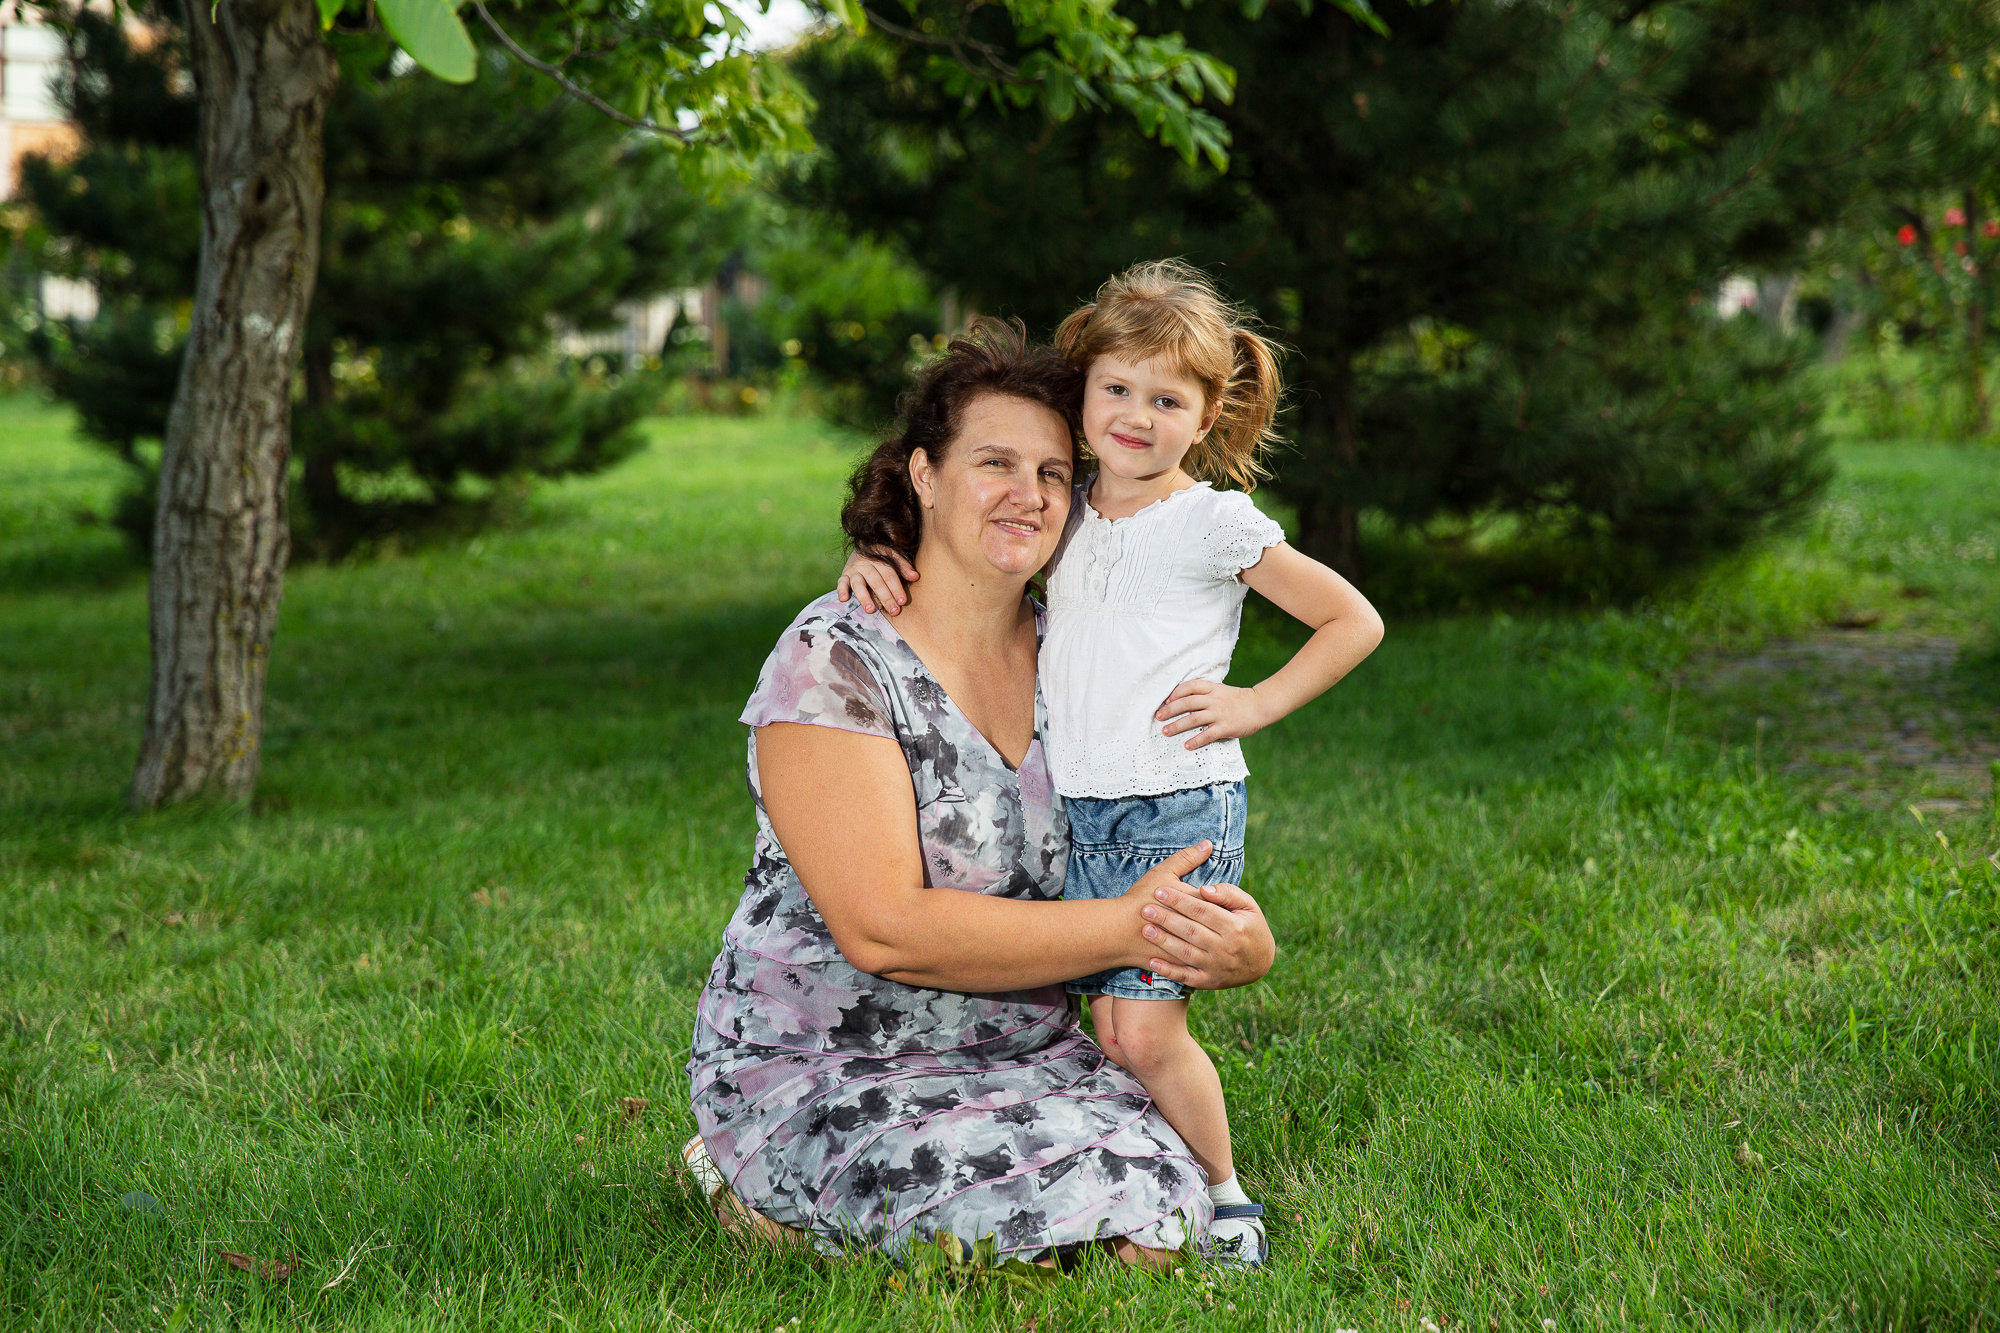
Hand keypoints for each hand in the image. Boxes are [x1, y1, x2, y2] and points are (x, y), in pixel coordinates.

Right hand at [836, 546, 917, 615]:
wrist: (862, 546)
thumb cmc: (881, 555)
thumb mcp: (893, 555)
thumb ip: (903, 566)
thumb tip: (915, 577)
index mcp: (879, 559)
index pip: (889, 574)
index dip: (896, 588)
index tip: (902, 601)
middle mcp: (865, 564)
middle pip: (876, 582)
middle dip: (885, 597)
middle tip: (893, 611)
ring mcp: (854, 570)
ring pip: (859, 584)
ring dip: (864, 596)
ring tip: (870, 610)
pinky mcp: (844, 575)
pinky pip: (841, 582)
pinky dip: (841, 590)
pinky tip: (844, 599)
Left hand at [1117, 843, 1274, 989]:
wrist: (1261, 963)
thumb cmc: (1250, 926)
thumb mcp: (1248, 906)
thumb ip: (1228, 893)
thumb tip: (1203, 889)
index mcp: (1234, 926)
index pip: (1202, 910)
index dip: (1179, 900)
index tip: (1160, 891)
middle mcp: (1225, 948)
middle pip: (1190, 931)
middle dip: (1166, 919)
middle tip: (1145, 908)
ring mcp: (1216, 967)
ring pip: (1185, 953)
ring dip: (1163, 942)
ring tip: (1145, 929)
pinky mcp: (1209, 981)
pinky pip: (1186, 977)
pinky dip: (1168, 971)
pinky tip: (1151, 962)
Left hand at [1155, 679, 1269, 749]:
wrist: (1259, 705)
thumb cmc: (1237, 699)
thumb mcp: (1220, 690)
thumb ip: (1205, 694)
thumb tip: (1183, 700)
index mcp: (1212, 689)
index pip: (1190, 686)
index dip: (1176, 693)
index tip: (1166, 700)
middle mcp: (1214, 700)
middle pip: (1187, 703)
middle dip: (1170, 710)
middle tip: (1158, 717)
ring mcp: (1219, 714)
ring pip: (1193, 719)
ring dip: (1177, 726)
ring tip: (1165, 732)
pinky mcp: (1225, 727)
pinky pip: (1207, 735)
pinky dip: (1196, 741)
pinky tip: (1187, 745)